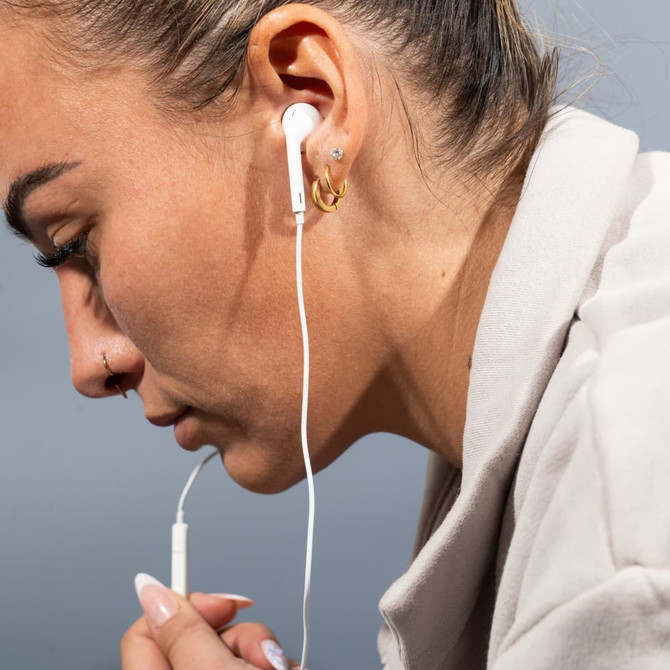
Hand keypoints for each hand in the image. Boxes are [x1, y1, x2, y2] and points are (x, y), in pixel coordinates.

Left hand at [121, 573, 295, 669]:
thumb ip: (183, 632)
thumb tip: (150, 589)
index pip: (146, 629)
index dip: (183, 610)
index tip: (220, 603)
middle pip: (196, 633)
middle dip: (235, 632)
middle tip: (258, 651)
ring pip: (228, 645)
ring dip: (258, 649)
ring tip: (277, 668)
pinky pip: (250, 660)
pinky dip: (270, 662)